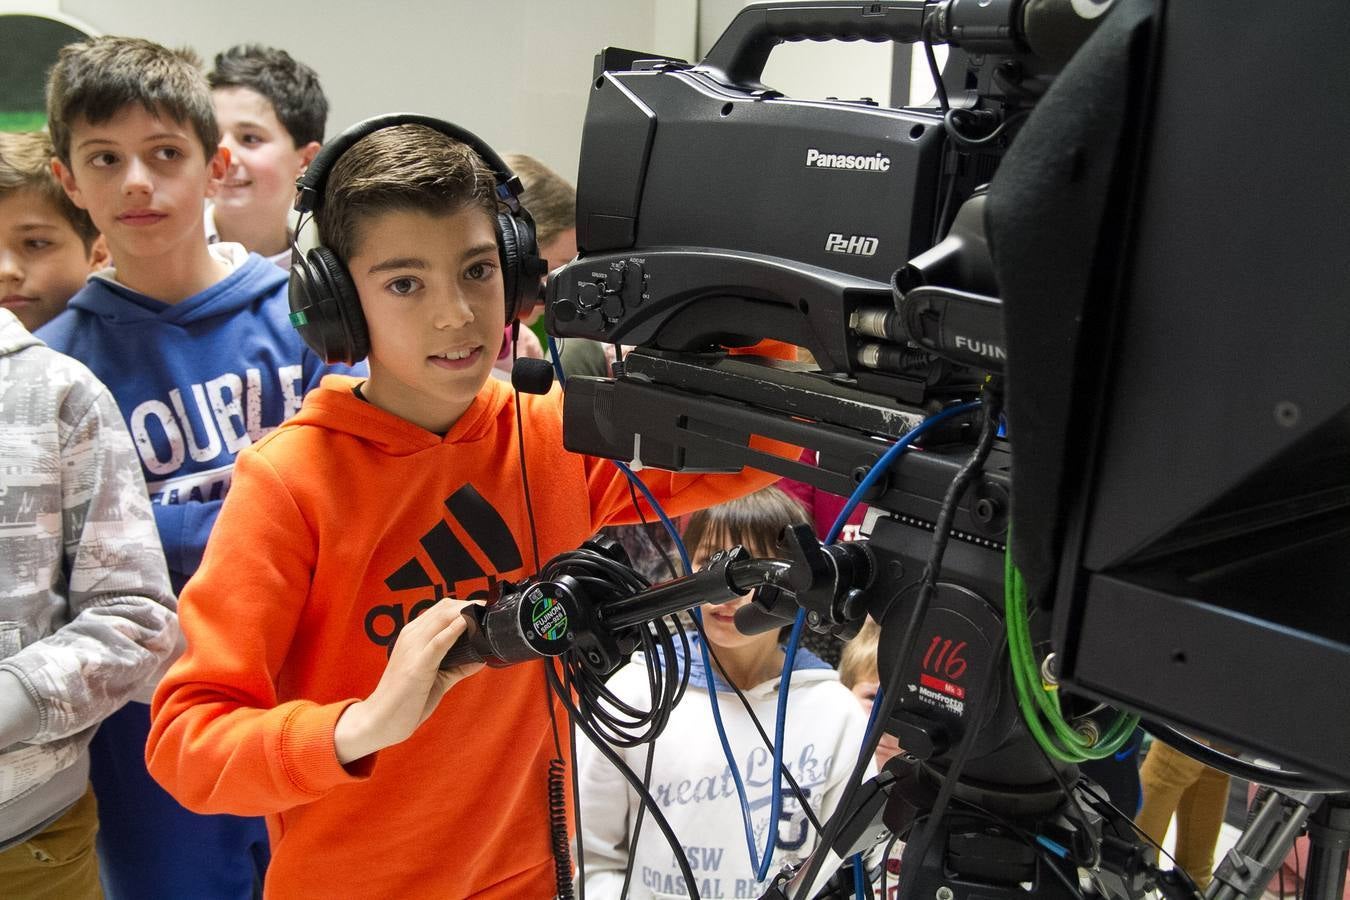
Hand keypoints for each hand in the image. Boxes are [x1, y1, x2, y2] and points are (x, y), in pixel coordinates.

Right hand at [334, 599, 483, 763]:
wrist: (380, 721)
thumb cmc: (407, 699)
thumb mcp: (437, 678)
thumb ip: (459, 667)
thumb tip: (482, 658)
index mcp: (414, 635)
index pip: (442, 609)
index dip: (466, 605)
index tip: (486, 610)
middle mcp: (412, 635)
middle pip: (446, 607)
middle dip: (471, 605)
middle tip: (491, 611)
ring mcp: (413, 648)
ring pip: (443, 617)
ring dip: (468, 612)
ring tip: (486, 614)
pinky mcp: (417, 665)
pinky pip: (439, 642)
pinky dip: (455, 630)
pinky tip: (468, 623)